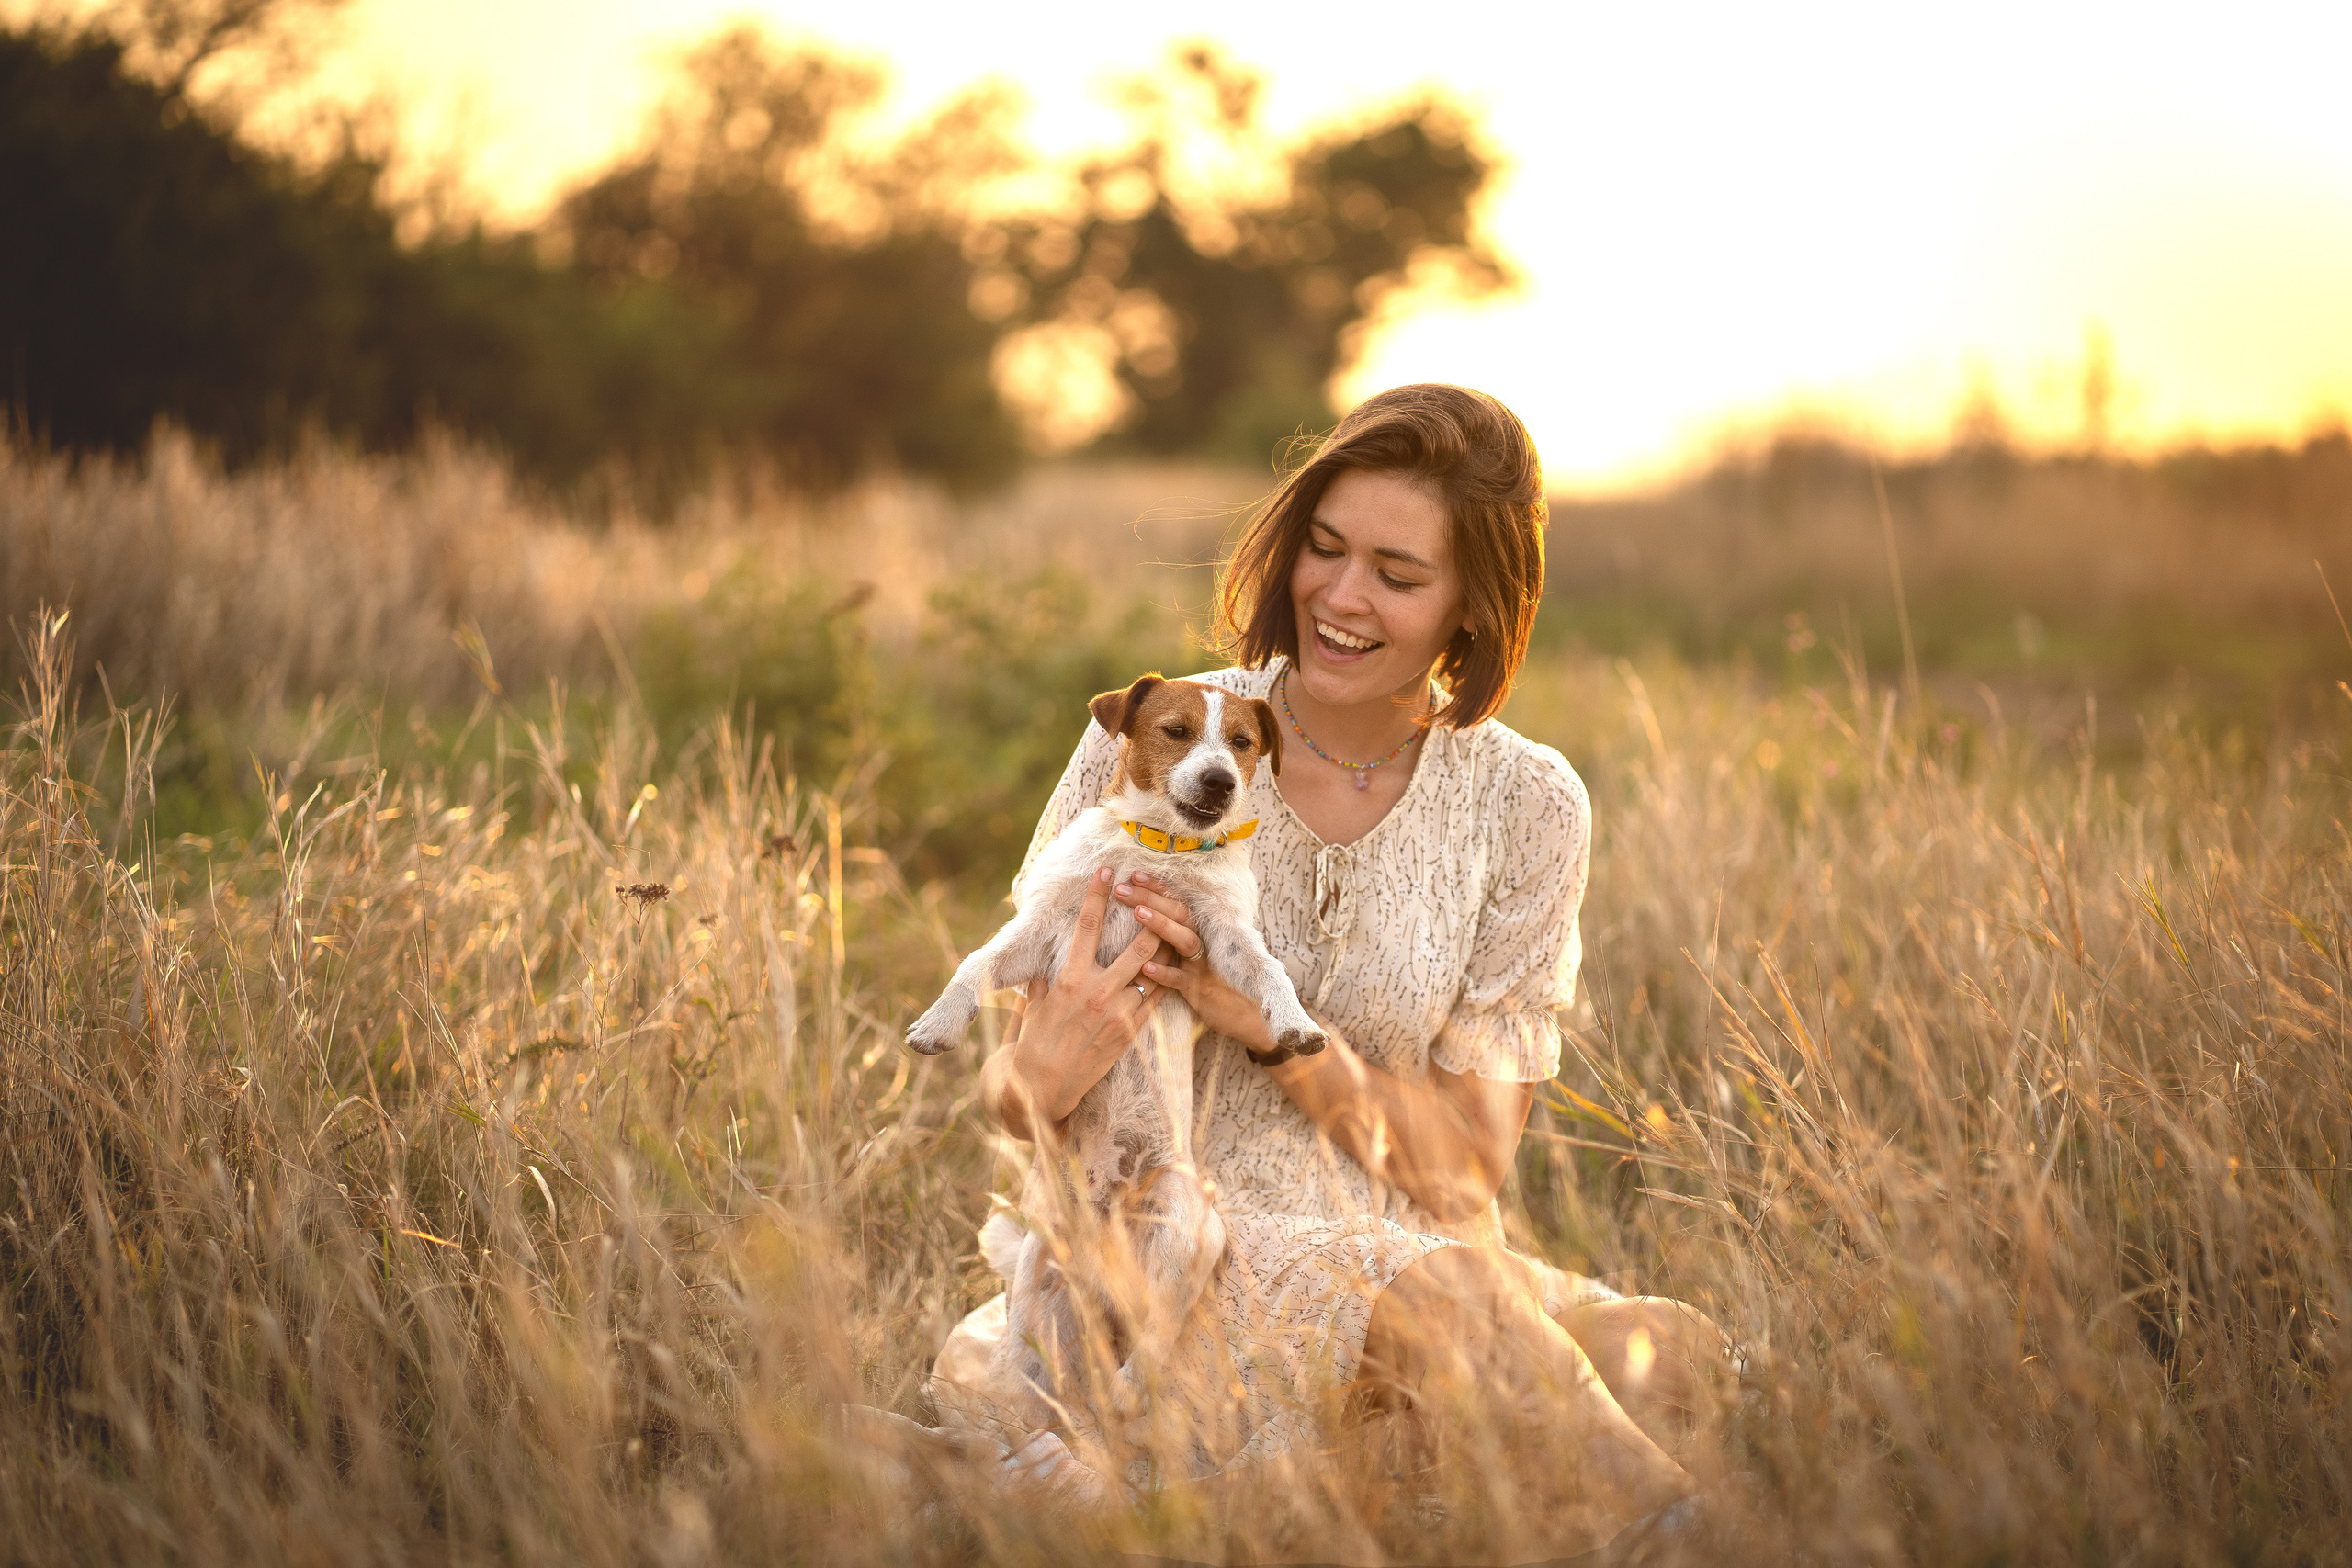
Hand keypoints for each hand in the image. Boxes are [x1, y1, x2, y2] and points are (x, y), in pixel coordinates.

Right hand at [981, 868, 1166, 1138]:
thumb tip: (1043, 962)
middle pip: (1137, 946)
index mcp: (1070, 979)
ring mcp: (1118, 1013)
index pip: (1087, 928)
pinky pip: (1156, 1000)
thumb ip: (1045, 979)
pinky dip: (1165, 979)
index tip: (1106, 870)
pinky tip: (1173, 965)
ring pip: (1154, 972)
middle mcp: (1097, 992)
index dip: (1098, 896)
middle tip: (1160, 895)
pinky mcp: (1131, 1033)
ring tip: (1176, 925)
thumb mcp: (1036, 1004)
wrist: (1042, 1089)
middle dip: (1151, 918)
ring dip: (1166, 947)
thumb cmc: (1035, 1043)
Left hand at [1120, 871, 1279, 1055]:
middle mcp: (1203, 944)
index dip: (1157, 887)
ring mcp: (1202, 966)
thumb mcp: (1199, 955)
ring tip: (1137, 913)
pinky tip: (1146, 967)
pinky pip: (1181, 980)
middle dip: (1150, 898)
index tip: (1134, 874)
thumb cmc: (1216, 983)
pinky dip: (1164, 973)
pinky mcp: (1200, 991)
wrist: (1246, 1016)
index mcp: (1199, 932)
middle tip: (1123, 887)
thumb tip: (1151, 915)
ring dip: (1160, 925)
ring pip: (1184, 940)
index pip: (1177, 902)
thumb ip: (1179, 937)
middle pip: (1179, 913)